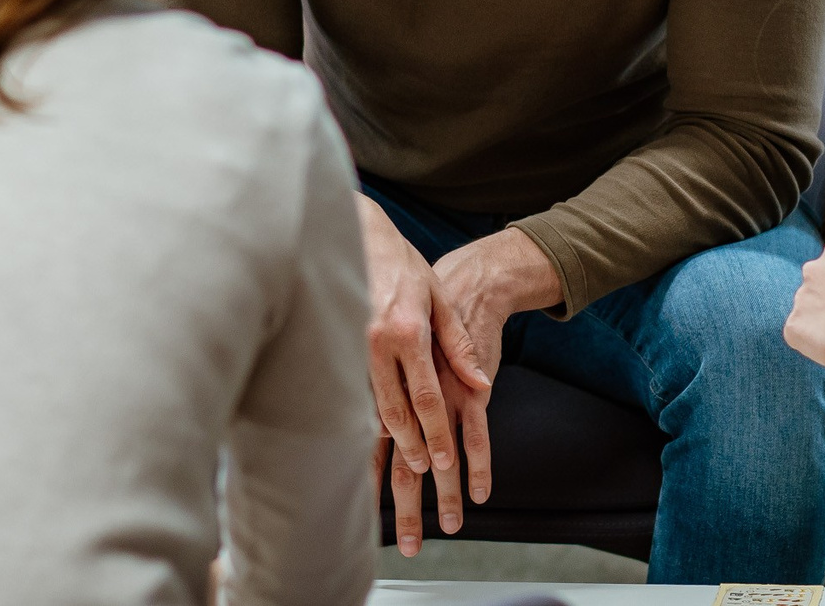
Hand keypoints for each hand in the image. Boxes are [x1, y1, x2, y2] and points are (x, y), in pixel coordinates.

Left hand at [357, 197, 560, 553]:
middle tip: (409, 542)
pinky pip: (478, 433)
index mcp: (384, 382)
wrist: (463, 283)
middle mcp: (411, 392)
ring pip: (443, 452)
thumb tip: (345, 420)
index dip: (370, 481)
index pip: (373, 444)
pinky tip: (480, 491)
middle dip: (407, 504)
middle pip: (405, 458)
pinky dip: (479, 464)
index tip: (364, 515)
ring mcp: (445, 392)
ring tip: (450, 525)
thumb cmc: (417, 313)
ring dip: (447, 491)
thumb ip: (369, 382)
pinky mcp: (474, 388)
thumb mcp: (384, 345)